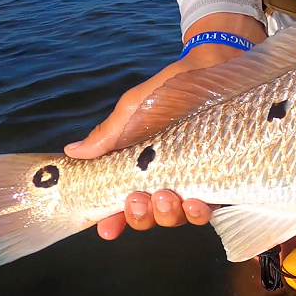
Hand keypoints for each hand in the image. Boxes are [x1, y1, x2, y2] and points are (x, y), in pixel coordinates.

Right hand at [65, 13, 266, 239]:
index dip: (113, 220)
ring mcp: (194, 182)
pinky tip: (194, 201)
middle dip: (140, 216)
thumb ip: (109, 134)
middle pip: (149, 216)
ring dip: (166, 215)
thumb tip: (72, 152)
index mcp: (140, 168)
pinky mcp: (222, 180)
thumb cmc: (170, 89)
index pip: (123, 203)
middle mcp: (166, 180)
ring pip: (177, 217)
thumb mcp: (134, 108)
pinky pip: (209, 208)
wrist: (214, 67)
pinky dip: (198, 212)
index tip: (105, 227)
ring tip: (165, 196)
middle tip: (138, 199)